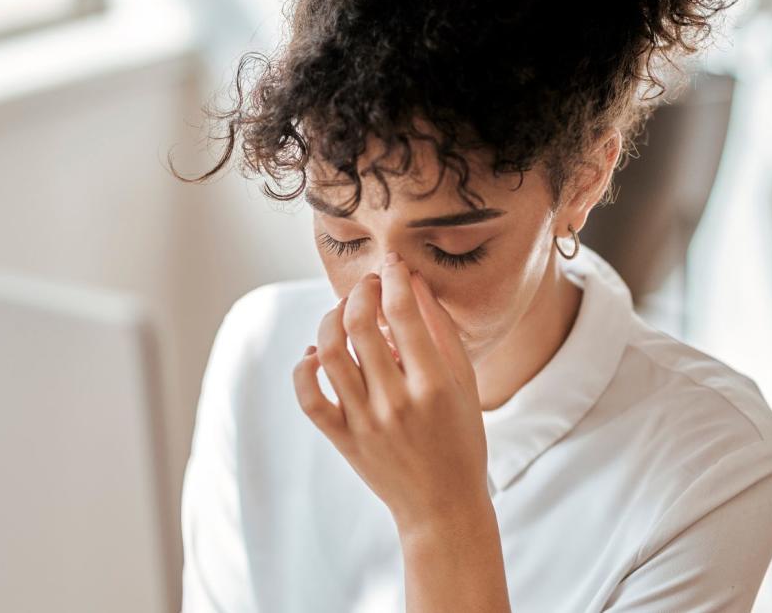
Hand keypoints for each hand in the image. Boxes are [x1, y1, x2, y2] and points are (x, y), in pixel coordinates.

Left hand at [293, 252, 489, 531]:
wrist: (442, 505)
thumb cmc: (460, 439)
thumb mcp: (465, 382)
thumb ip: (440, 330)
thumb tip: (414, 281)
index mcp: (433, 385)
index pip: (403, 313)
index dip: (394, 277)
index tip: (393, 265)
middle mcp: (395, 402)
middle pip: (359, 325)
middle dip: (361, 292)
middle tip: (370, 285)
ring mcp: (364, 422)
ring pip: (329, 352)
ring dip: (331, 319)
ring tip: (344, 312)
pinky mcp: (342, 439)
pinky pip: (308, 396)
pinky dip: (305, 366)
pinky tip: (318, 353)